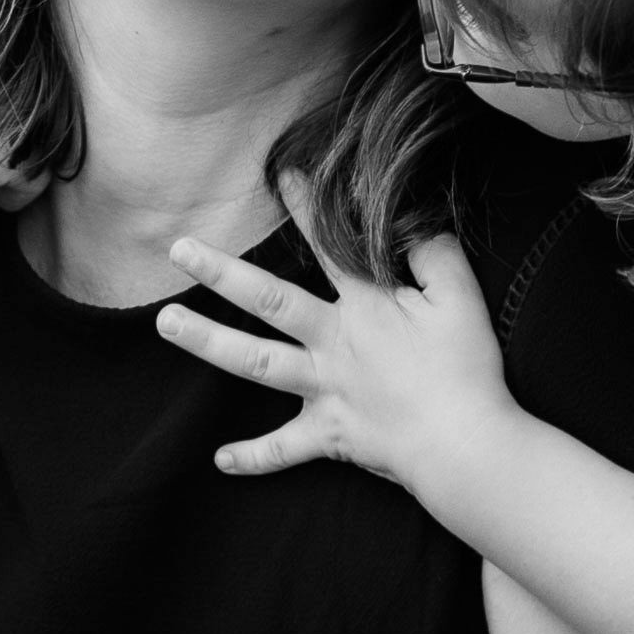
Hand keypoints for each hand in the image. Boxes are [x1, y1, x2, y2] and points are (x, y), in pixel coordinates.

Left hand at [155, 196, 518, 484]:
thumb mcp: (460, 299)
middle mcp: (333, 344)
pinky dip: (253, 457)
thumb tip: (412, 222)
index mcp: (366, 307)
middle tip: (178, 250)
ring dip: (207, 343)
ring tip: (166, 324)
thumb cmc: (467, 371)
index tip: (279, 174)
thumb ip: (434, 255)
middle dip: (221, 272)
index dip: (306, 207)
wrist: (466, 447)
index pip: (329, 246)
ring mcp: (325, 390)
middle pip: (267, 301)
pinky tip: (219, 459)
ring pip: (255, 363)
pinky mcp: (330, 435)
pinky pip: (284, 450)